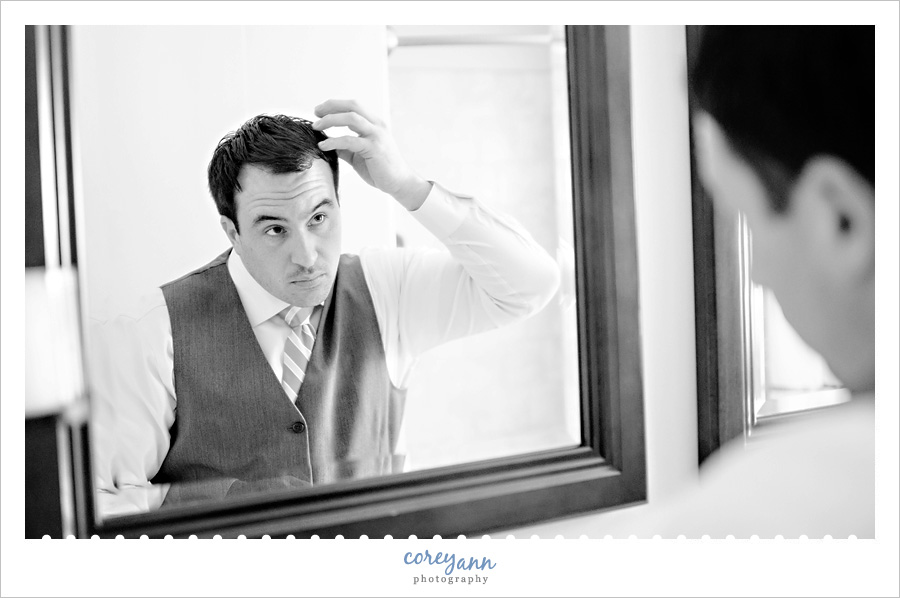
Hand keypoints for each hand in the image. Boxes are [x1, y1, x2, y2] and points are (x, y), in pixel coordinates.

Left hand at [313, 99, 431, 209]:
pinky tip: (323, 146)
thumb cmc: (380, 169)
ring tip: (316, 127)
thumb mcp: (358, 154)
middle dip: (331, 106)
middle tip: (316, 113)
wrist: (400, 183)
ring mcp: (376, 136)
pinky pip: (350, 140)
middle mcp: (377, 125)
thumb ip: (345, 147)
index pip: (353, 106)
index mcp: (374, 124)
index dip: (335, 105)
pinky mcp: (374, 148)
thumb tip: (327, 143)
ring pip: (351, 118)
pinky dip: (334, 141)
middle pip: (352, 106)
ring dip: (331, 120)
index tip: (319, 111)